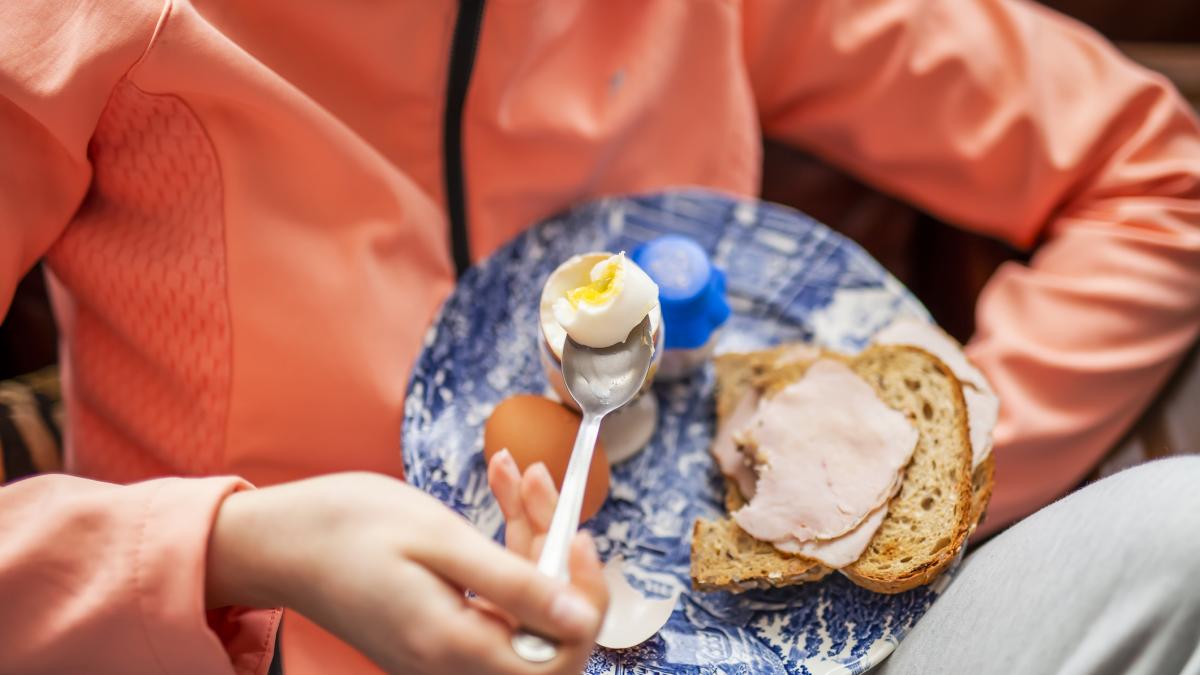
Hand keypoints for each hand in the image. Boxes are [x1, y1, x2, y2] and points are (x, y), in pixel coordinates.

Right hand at [205, 471, 606, 674]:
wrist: (275, 539)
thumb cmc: (343, 529)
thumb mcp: (438, 539)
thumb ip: (514, 583)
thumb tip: (579, 618)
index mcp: (456, 645)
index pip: (560, 653)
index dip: (585, 599)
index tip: (578, 536)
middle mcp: (452, 660)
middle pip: (546, 623)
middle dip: (555, 550)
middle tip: (537, 484)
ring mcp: (444, 648)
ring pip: (522, 601)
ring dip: (530, 534)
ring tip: (513, 472)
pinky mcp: (438, 628)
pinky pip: (493, 592)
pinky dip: (502, 541)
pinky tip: (496, 488)